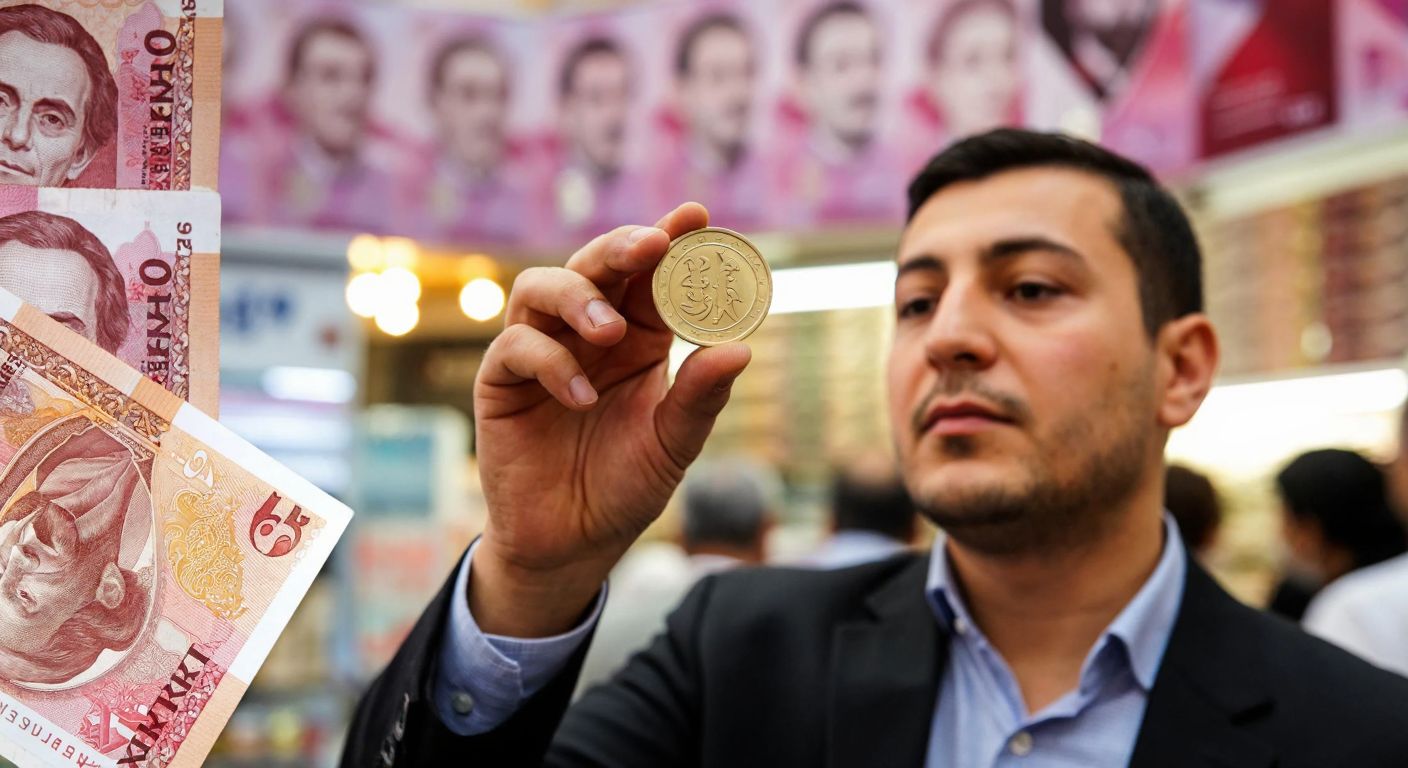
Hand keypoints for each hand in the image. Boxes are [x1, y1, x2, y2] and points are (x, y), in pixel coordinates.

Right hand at [470, 203, 751, 635]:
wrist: (572, 544)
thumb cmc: (624, 485)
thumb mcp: (673, 444)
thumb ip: (701, 398)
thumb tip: (739, 349)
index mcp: (638, 338)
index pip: (653, 278)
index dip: (671, 241)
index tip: (695, 215)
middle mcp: (588, 334)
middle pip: (596, 265)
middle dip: (623, 247)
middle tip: (653, 245)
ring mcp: (541, 352)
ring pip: (543, 288)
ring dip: (579, 296)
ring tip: (610, 332)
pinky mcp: (503, 383)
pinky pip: (517, 348)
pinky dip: (550, 363)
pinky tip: (580, 400)